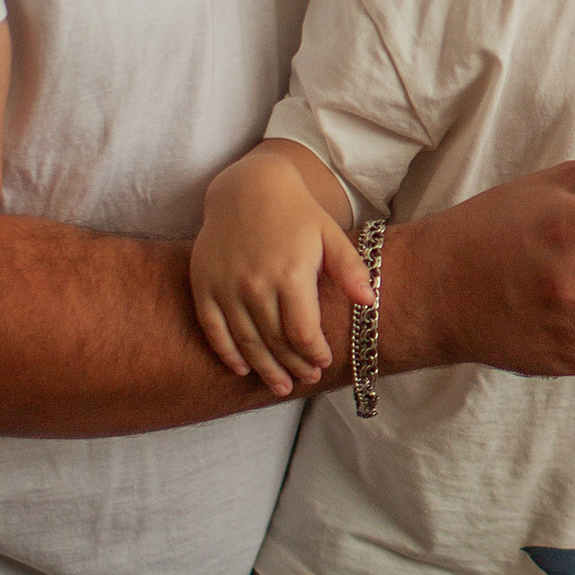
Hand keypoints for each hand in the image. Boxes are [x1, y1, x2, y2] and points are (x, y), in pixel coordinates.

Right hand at [191, 151, 370, 397]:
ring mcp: (226, 286)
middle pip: (275, 342)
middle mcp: (256, 284)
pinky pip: (213, 328)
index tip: (322, 363)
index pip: (303, 332)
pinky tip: (241, 368)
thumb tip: (370, 302)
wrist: (246, 188)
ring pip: (246, 341)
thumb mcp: (330, 235)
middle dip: (293, 366)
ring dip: (264, 368)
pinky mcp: (203, 284)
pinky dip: (226, 352)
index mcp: (291, 273)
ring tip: (279, 386)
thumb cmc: (296, 213)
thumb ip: (350, 270)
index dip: (314, 354)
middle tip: (305, 381)